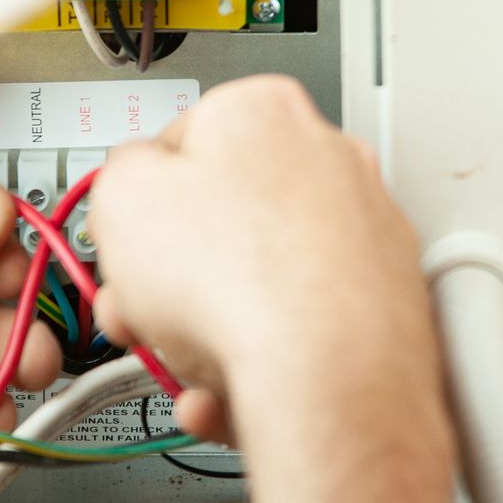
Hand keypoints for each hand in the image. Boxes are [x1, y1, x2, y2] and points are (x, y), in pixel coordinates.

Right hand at [88, 76, 456, 502]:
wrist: (327, 380)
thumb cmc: (239, 283)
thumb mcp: (121, 199)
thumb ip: (118, 174)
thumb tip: (131, 184)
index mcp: (264, 110)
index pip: (179, 142)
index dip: (138, 200)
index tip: (126, 238)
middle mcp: (328, 160)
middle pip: (221, 218)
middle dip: (169, 274)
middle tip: (142, 307)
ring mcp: (364, 233)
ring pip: (257, 283)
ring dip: (207, 327)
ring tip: (183, 359)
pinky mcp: (384, 304)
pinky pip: (298, 330)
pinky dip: (258, 362)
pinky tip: (225, 392)